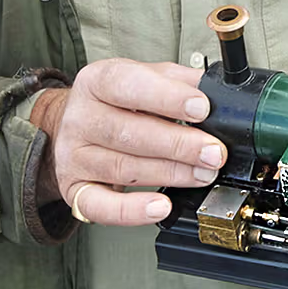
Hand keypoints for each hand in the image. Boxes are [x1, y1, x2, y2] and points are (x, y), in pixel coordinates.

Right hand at [33, 58, 224, 226]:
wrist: (69, 125)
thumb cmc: (113, 102)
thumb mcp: (143, 77)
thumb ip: (179, 81)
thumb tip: (218, 90)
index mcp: (97, 81)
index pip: (128, 85)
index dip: (167, 98)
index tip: (201, 108)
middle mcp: (80, 118)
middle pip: (128, 133)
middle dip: (178, 145)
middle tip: (212, 152)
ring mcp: (74, 156)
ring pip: (123, 169)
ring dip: (170, 174)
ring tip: (202, 174)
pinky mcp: (74, 189)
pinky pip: (100, 205)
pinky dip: (132, 211)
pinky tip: (160, 206)